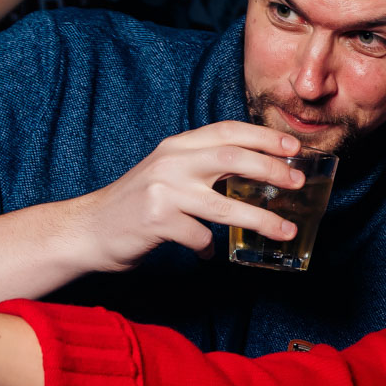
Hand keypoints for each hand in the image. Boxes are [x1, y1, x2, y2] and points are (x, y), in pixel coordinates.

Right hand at [68, 121, 306, 271]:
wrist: (88, 229)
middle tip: (297, 182)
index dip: (263, 136)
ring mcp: (163, 190)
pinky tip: (205, 254)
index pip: (226, 130)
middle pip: (232, 158)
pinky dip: (209, 250)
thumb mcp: (167, 173)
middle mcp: (171, 162)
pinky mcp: (157, 221)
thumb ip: (203, 167)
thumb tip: (256, 172)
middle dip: (271, 169)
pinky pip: (200, 238)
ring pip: (225, 204)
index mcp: (177, 146)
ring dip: (261, 219)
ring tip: (285, 230)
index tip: (293, 147)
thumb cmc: (136, 204)